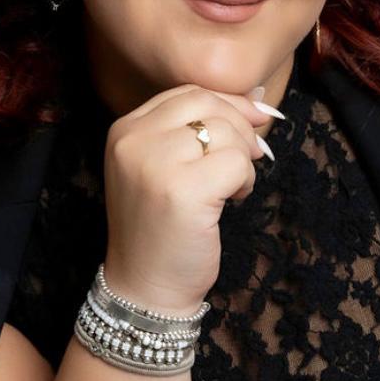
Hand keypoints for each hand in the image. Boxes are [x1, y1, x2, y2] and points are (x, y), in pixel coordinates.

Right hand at [102, 84, 279, 315]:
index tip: (252, 122)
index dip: (227, 104)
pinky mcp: (183, 190)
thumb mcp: (160, 168)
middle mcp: (133, 141)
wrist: (145, 286)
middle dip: (239, 129)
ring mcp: (155, 164)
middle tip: (245, 161)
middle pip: (207, 105)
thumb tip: (256, 103)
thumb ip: (193, 131)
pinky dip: (245, 181)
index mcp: (123, 130)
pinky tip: (232, 201)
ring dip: (242, 160)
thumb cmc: (160, 229)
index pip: (187, 94)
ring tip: (230, 189)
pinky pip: (236, 163)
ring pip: (226, 133)